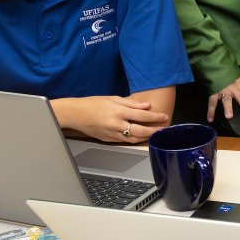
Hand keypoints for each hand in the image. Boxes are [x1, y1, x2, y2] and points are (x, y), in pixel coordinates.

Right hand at [51, 96, 169, 143]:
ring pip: (134, 139)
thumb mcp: (113, 98)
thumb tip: (146, 106)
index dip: (155, 117)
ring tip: (155, 134)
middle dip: (154, 130)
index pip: (142, 116)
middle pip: (140, 131)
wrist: (76, 114)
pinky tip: (141, 137)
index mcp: (118, 112)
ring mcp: (112, 134)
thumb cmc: (93, 104)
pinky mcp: (109, 140)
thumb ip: (131, 103)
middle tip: (163, 128)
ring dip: (146, 137)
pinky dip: (135, 140)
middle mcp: (116, 124)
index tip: (164, 116)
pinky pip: (125, 141)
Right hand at [206, 76, 239, 121]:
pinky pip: (212, 102)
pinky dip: (210, 111)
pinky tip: (210, 119)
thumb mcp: (238, 77)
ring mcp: (223, 90)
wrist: (216, 64)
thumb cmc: (229, 73)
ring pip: (226, 99)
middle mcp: (233, 88)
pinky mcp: (214, 91)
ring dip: (228, 108)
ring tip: (229, 116)